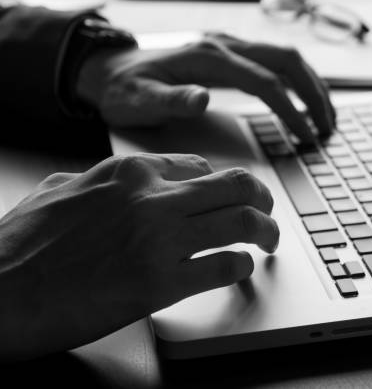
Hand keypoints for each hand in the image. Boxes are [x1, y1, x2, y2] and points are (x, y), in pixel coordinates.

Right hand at [0, 153, 278, 360]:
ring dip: (265, 231)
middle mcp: (151, 197)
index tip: (229, 197)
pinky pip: (224, 267)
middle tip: (268, 212)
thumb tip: (122, 180)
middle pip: (234, 184)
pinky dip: (242, 268)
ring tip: (269, 241)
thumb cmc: (20, 245)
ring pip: (241, 221)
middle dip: (261, 198)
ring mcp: (159, 238)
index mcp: (128, 170)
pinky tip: (240, 271)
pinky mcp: (161, 282)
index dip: (220, 184)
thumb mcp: (60, 190)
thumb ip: (99, 179)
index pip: (199, 167)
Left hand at [77, 33, 334, 142]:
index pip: (265, 81)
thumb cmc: (124, 90)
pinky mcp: (231, 53)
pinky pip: (276, 61)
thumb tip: (202, 98)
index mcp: (208, 58)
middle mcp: (224, 45)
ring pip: (287, 57)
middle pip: (287, 60)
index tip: (306, 137)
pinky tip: (304, 100)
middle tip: (328, 127)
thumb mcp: (137, 100)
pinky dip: (298, 80)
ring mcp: (230, 45)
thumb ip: (169, 100)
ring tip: (326, 116)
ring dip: (312, 85)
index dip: (290, 110)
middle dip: (314, 94)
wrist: (110, 70)